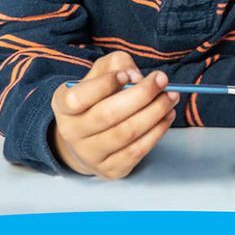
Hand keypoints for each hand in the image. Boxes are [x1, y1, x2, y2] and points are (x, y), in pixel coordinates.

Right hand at [49, 49, 178, 178]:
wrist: (87, 138)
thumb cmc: (97, 98)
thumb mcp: (100, 73)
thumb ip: (118, 64)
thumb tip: (136, 78)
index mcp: (63, 104)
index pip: (79, 98)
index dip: (104, 85)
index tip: (128, 74)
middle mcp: (71, 132)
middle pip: (108, 115)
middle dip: (141, 95)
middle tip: (163, 80)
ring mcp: (90, 154)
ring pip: (126, 134)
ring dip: (155, 113)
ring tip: (171, 97)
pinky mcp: (109, 169)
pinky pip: (137, 151)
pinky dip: (157, 132)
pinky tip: (167, 116)